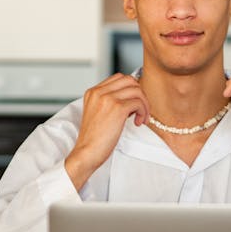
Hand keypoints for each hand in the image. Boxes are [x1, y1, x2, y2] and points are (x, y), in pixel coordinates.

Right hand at [64, 73, 149, 190]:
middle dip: (139, 95)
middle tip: (139, 110)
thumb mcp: (96, 113)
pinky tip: (138, 123)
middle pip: (129, 80)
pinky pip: (138, 102)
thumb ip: (108, 102)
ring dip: (144, 104)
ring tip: (140, 118)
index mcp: (92, 92)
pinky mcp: (117, 108)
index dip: (130, 90)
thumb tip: (130, 98)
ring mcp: (108, 98)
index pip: (119, 78)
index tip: (132, 104)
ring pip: (137, 91)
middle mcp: (99, 92)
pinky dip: (143, 112)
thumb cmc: (93, 139)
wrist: (86, 153)